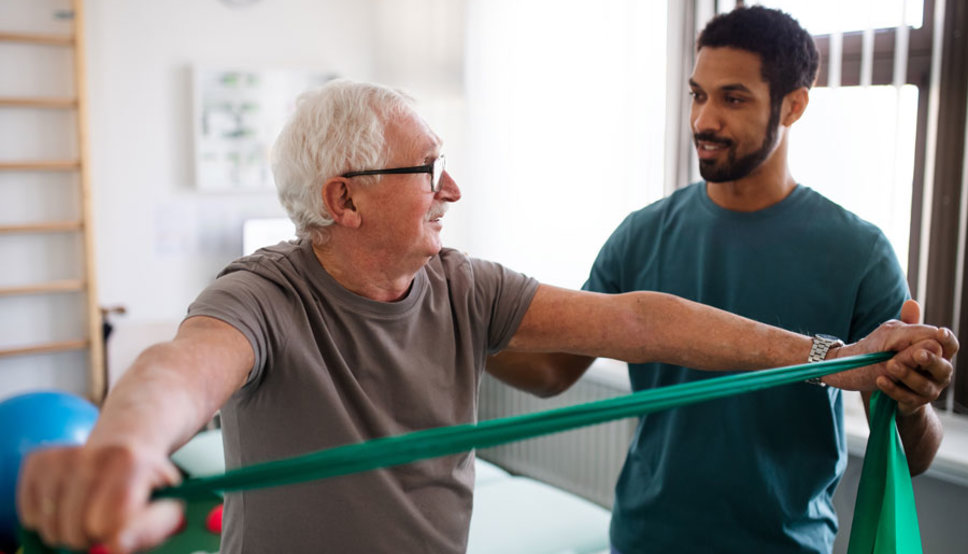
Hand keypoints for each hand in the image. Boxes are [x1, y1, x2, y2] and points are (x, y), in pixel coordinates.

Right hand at [17, 443, 182, 552]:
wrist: (128, 446)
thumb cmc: (148, 486)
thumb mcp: (165, 508)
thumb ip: (148, 530)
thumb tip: (117, 545)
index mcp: (131, 462)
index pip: (106, 523)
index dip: (113, 536)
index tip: (123, 527)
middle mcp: (94, 451)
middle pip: (75, 530)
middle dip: (91, 537)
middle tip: (108, 520)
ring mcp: (62, 454)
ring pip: (49, 527)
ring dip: (68, 531)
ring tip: (90, 512)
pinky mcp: (37, 460)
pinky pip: (30, 517)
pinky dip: (47, 521)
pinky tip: (69, 504)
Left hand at [875, 300, 956, 415]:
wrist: (884, 384)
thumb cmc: (898, 355)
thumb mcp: (901, 338)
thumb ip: (909, 324)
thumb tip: (911, 303)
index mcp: (940, 353)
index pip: (949, 346)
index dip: (947, 340)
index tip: (940, 332)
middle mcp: (940, 373)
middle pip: (943, 367)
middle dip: (931, 360)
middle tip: (918, 354)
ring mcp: (929, 389)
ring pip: (923, 384)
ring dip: (907, 374)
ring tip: (890, 365)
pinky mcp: (913, 402)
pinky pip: (905, 397)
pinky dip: (892, 388)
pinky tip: (880, 379)